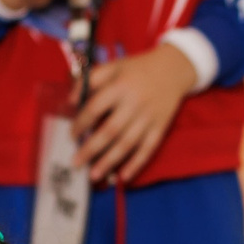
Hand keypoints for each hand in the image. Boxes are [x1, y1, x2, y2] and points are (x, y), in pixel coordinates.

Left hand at [76, 45, 197, 183]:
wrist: (173, 69)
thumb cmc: (136, 69)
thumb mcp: (113, 66)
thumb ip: (90, 79)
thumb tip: (71, 101)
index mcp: (120, 86)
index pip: (95, 107)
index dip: (81, 123)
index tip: (71, 135)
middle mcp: (134, 104)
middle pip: (110, 130)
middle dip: (91, 149)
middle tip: (76, 163)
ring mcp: (149, 118)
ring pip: (127, 143)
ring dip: (110, 161)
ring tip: (94, 175)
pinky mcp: (160, 127)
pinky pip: (148, 148)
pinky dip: (136, 163)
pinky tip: (124, 176)